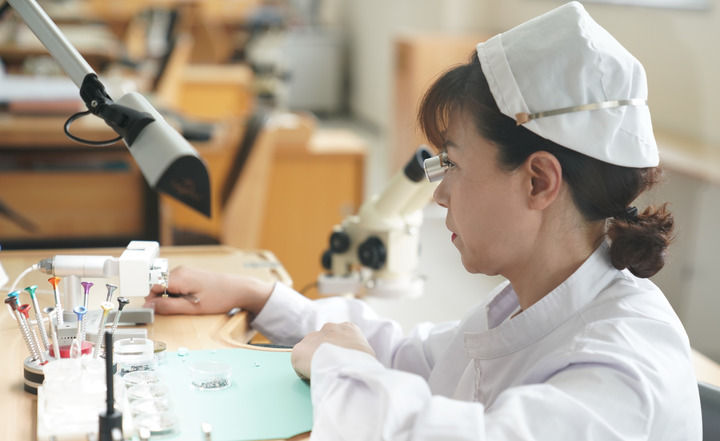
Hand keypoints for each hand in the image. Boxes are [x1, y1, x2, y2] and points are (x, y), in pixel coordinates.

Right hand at [143, 266, 273, 315]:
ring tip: (189, 304)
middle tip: (179, 309)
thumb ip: (168, 307)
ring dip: (172, 298)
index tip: (157, 312)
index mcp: (178, 276)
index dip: (152, 301)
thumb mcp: (192, 307)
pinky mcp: (191, 275)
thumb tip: (148, 306)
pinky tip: (192, 299)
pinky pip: (176, 285)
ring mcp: (186, 271)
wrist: (239, 289)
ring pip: (167, 287)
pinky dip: (179, 294)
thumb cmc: (220, 298)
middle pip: (159, 287)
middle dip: (163, 300)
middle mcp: (180, 270)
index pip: (152, 287)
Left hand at [291, 322, 375, 380]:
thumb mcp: (368, 355)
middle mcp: (329, 328)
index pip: (340, 337)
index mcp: (348, 328)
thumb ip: (360, 353)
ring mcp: (312, 337)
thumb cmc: (362, 364)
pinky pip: (299, 364)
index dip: (340, 351)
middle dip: (325, 353)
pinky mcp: (298, 351)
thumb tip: (358, 363)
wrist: (346, 367)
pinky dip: (303, 372)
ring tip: (322, 374)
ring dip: (313, 360)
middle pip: (324, 342)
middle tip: (331, 369)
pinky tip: (313, 378)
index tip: (341, 362)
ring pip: (310, 351)